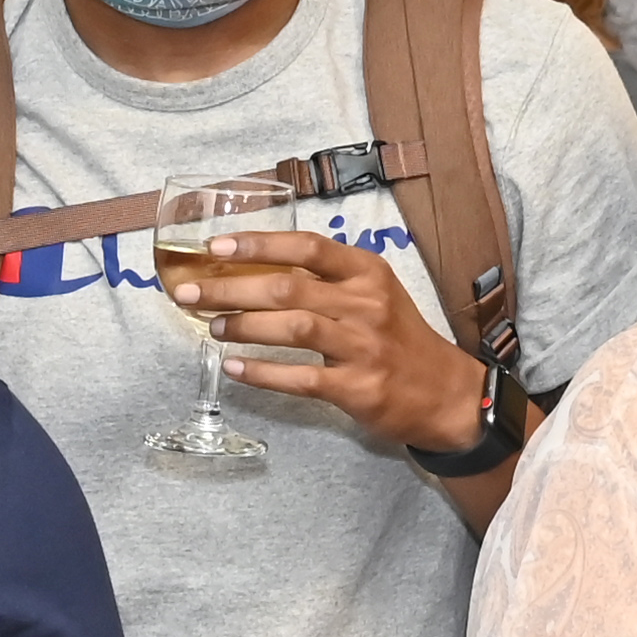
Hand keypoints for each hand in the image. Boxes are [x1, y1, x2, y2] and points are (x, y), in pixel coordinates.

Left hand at [163, 231, 495, 456]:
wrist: (447, 393)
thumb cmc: (399, 339)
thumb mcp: (375, 293)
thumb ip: (326, 279)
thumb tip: (256, 269)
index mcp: (367, 272)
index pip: (306, 247)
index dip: (258, 243)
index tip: (216, 246)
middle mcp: (366, 304)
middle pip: (287, 287)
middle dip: (230, 288)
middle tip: (190, 292)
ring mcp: (362, 347)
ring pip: (292, 327)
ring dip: (243, 326)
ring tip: (211, 327)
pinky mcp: (358, 388)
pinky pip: (301, 377)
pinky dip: (262, 373)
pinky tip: (234, 368)